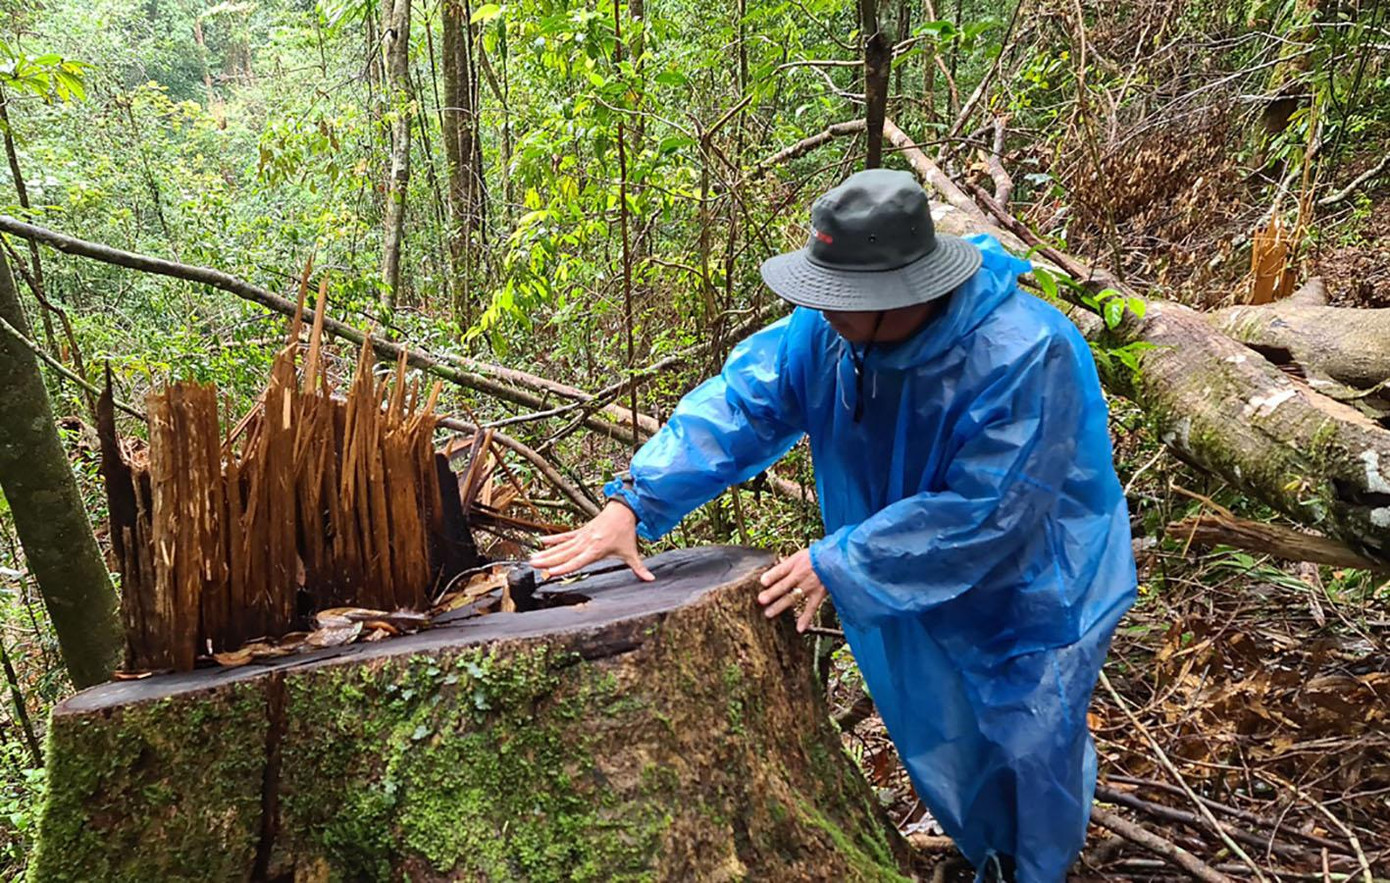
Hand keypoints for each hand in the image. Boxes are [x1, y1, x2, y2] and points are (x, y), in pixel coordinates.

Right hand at [529, 502, 655, 581]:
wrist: (624, 510)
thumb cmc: (626, 532)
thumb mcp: (631, 552)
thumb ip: (639, 568)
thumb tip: (650, 579)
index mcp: (596, 549)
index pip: (578, 561)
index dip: (564, 567)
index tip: (551, 572)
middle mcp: (586, 542)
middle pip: (564, 554)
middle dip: (548, 560)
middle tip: (534, 565)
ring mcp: (582, 536)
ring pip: (561, 546)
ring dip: (547, 552)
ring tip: (533, 558)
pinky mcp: (580, 531)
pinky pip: (565, 537)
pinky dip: (553, 539)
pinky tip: (541, 542)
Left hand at [756, 548, 827, 632]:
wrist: (835, 559)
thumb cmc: (817, 556)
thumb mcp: (800, 554)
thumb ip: (787, 563)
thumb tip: (774, 570)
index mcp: (795, 563)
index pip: (780, 570)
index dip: (771, 576)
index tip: (762, 582)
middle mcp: (801, 575)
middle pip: (783, 585)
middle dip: (772, 593)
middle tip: (761, 600)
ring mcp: (809, 586)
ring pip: (792, 597)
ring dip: (780, 606)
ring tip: (769, 614)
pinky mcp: (818, 594)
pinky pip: (811, 607)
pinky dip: (806, 619)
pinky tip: (799, 628)